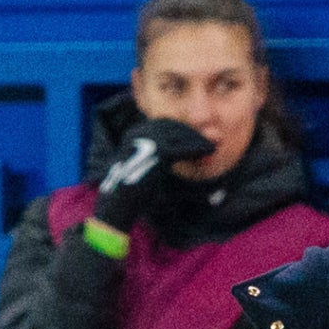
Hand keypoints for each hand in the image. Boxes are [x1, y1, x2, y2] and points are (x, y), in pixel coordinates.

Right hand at [91, 118, 215, 232]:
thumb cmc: (129, 190)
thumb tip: (172, 151)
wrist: (118, 205)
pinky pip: (183, 148)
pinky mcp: (159, 153)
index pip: (162, 124)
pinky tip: (208, 152)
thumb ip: (155, 154)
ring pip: (180, 135)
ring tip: (211, 147)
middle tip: (206, 140)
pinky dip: (197, 149)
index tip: (193, 137)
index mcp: (134, 133)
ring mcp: (148, 141)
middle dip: (190, 133)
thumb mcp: (142, 165)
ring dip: (197, 140)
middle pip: (172, 126)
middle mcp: (140, 132)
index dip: (180, 129)